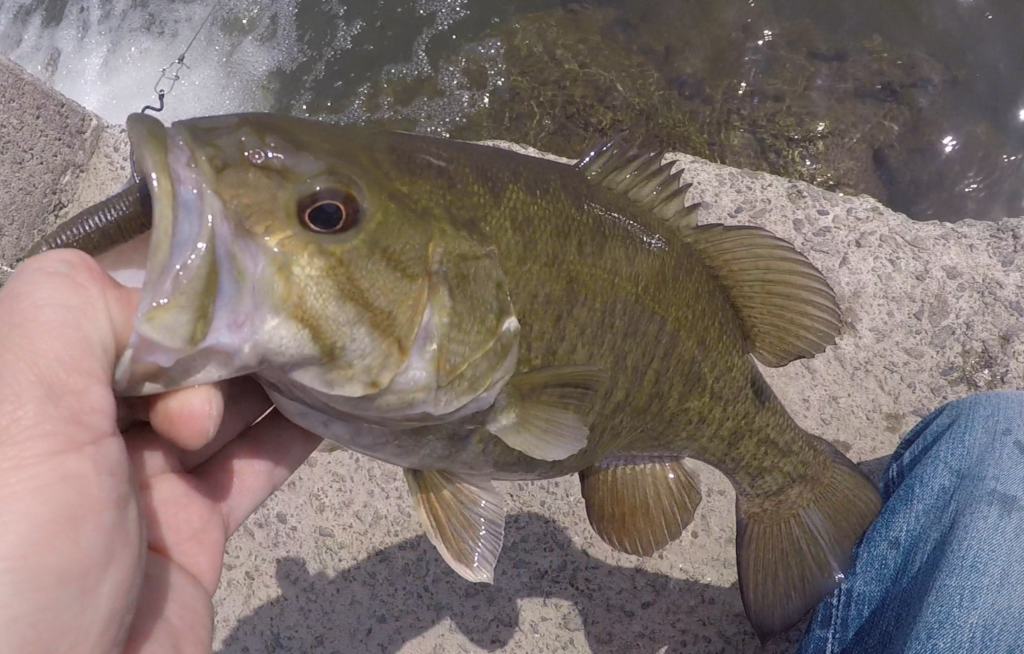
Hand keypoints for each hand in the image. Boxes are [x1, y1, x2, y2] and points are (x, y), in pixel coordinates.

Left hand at [0, 250, 321, 652]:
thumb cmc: (13, 559)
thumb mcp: (19, 413)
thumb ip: (71, 313)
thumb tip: (159, 293)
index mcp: (25, 387)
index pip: (108, 301)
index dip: (173, 293)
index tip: (236, 291)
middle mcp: (77, 425)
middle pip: (173, 349)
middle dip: (229, 340)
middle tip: (272, 350)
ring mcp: (139, 481)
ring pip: (223, 402)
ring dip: (275, 377)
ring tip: (332, 347)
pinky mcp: (192, 532)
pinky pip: (252, 466)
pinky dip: (296, 434)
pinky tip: (339, 401)